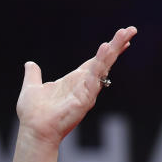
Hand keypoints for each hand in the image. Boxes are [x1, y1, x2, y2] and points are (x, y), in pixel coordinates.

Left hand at [15, 26, 136, 147]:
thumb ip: (33, 75)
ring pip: (103, 66)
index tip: (122, 38)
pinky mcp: (85, 98)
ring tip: (124, 34)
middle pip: (104, 61)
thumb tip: (30, 64)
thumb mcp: (32, 88)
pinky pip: (94, 78)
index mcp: (74, 81)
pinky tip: (105, 49)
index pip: (95, 62)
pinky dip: (100, 64)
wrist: (33, 130)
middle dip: (117, 45)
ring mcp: (86, 92)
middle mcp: (84, 86)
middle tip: (131, 30)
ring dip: (113, 50)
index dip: (107, 50)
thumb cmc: (33, 114)